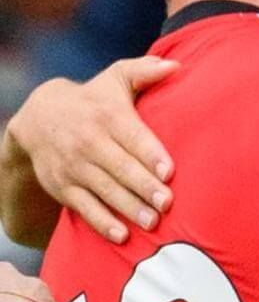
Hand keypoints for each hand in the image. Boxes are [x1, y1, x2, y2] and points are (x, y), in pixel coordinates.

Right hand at [7, 57, 178, 243]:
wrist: (39, 118)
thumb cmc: (94, 98)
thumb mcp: (115, 78)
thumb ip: (145, 71)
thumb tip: (176, 66)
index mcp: (108, 116)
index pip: (133, 137)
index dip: (150, 154)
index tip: (169, 172)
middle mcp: (90, 142)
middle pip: (121, 168)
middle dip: (144, 187)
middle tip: (167, 203)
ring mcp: (75, 167)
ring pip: (105, 190)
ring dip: (129, 208)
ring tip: (152, 222)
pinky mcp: (64, 187)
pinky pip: (84, 207)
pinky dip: (102, 222)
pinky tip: (121, 235)